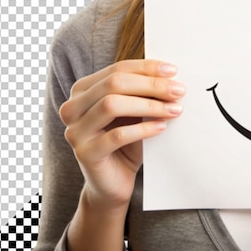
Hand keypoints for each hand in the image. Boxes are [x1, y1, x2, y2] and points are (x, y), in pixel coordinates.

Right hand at [59, 59, 184, 210]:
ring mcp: (75, 131)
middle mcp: (72, 107)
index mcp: (83, 90)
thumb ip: (143, 92)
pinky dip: (143, 128)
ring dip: (148, 105)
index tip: (174, 71)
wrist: (114, 182)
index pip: (118, 69)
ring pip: (111, 105)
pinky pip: (117, 135)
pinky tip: (162, 127)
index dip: (147, 68)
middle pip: (114, 84)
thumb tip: (171, 75)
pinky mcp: (85, 153)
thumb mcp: (134, 111)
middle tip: (178, 91)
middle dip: (151, 84)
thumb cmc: (127, 141)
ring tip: (174, 109)